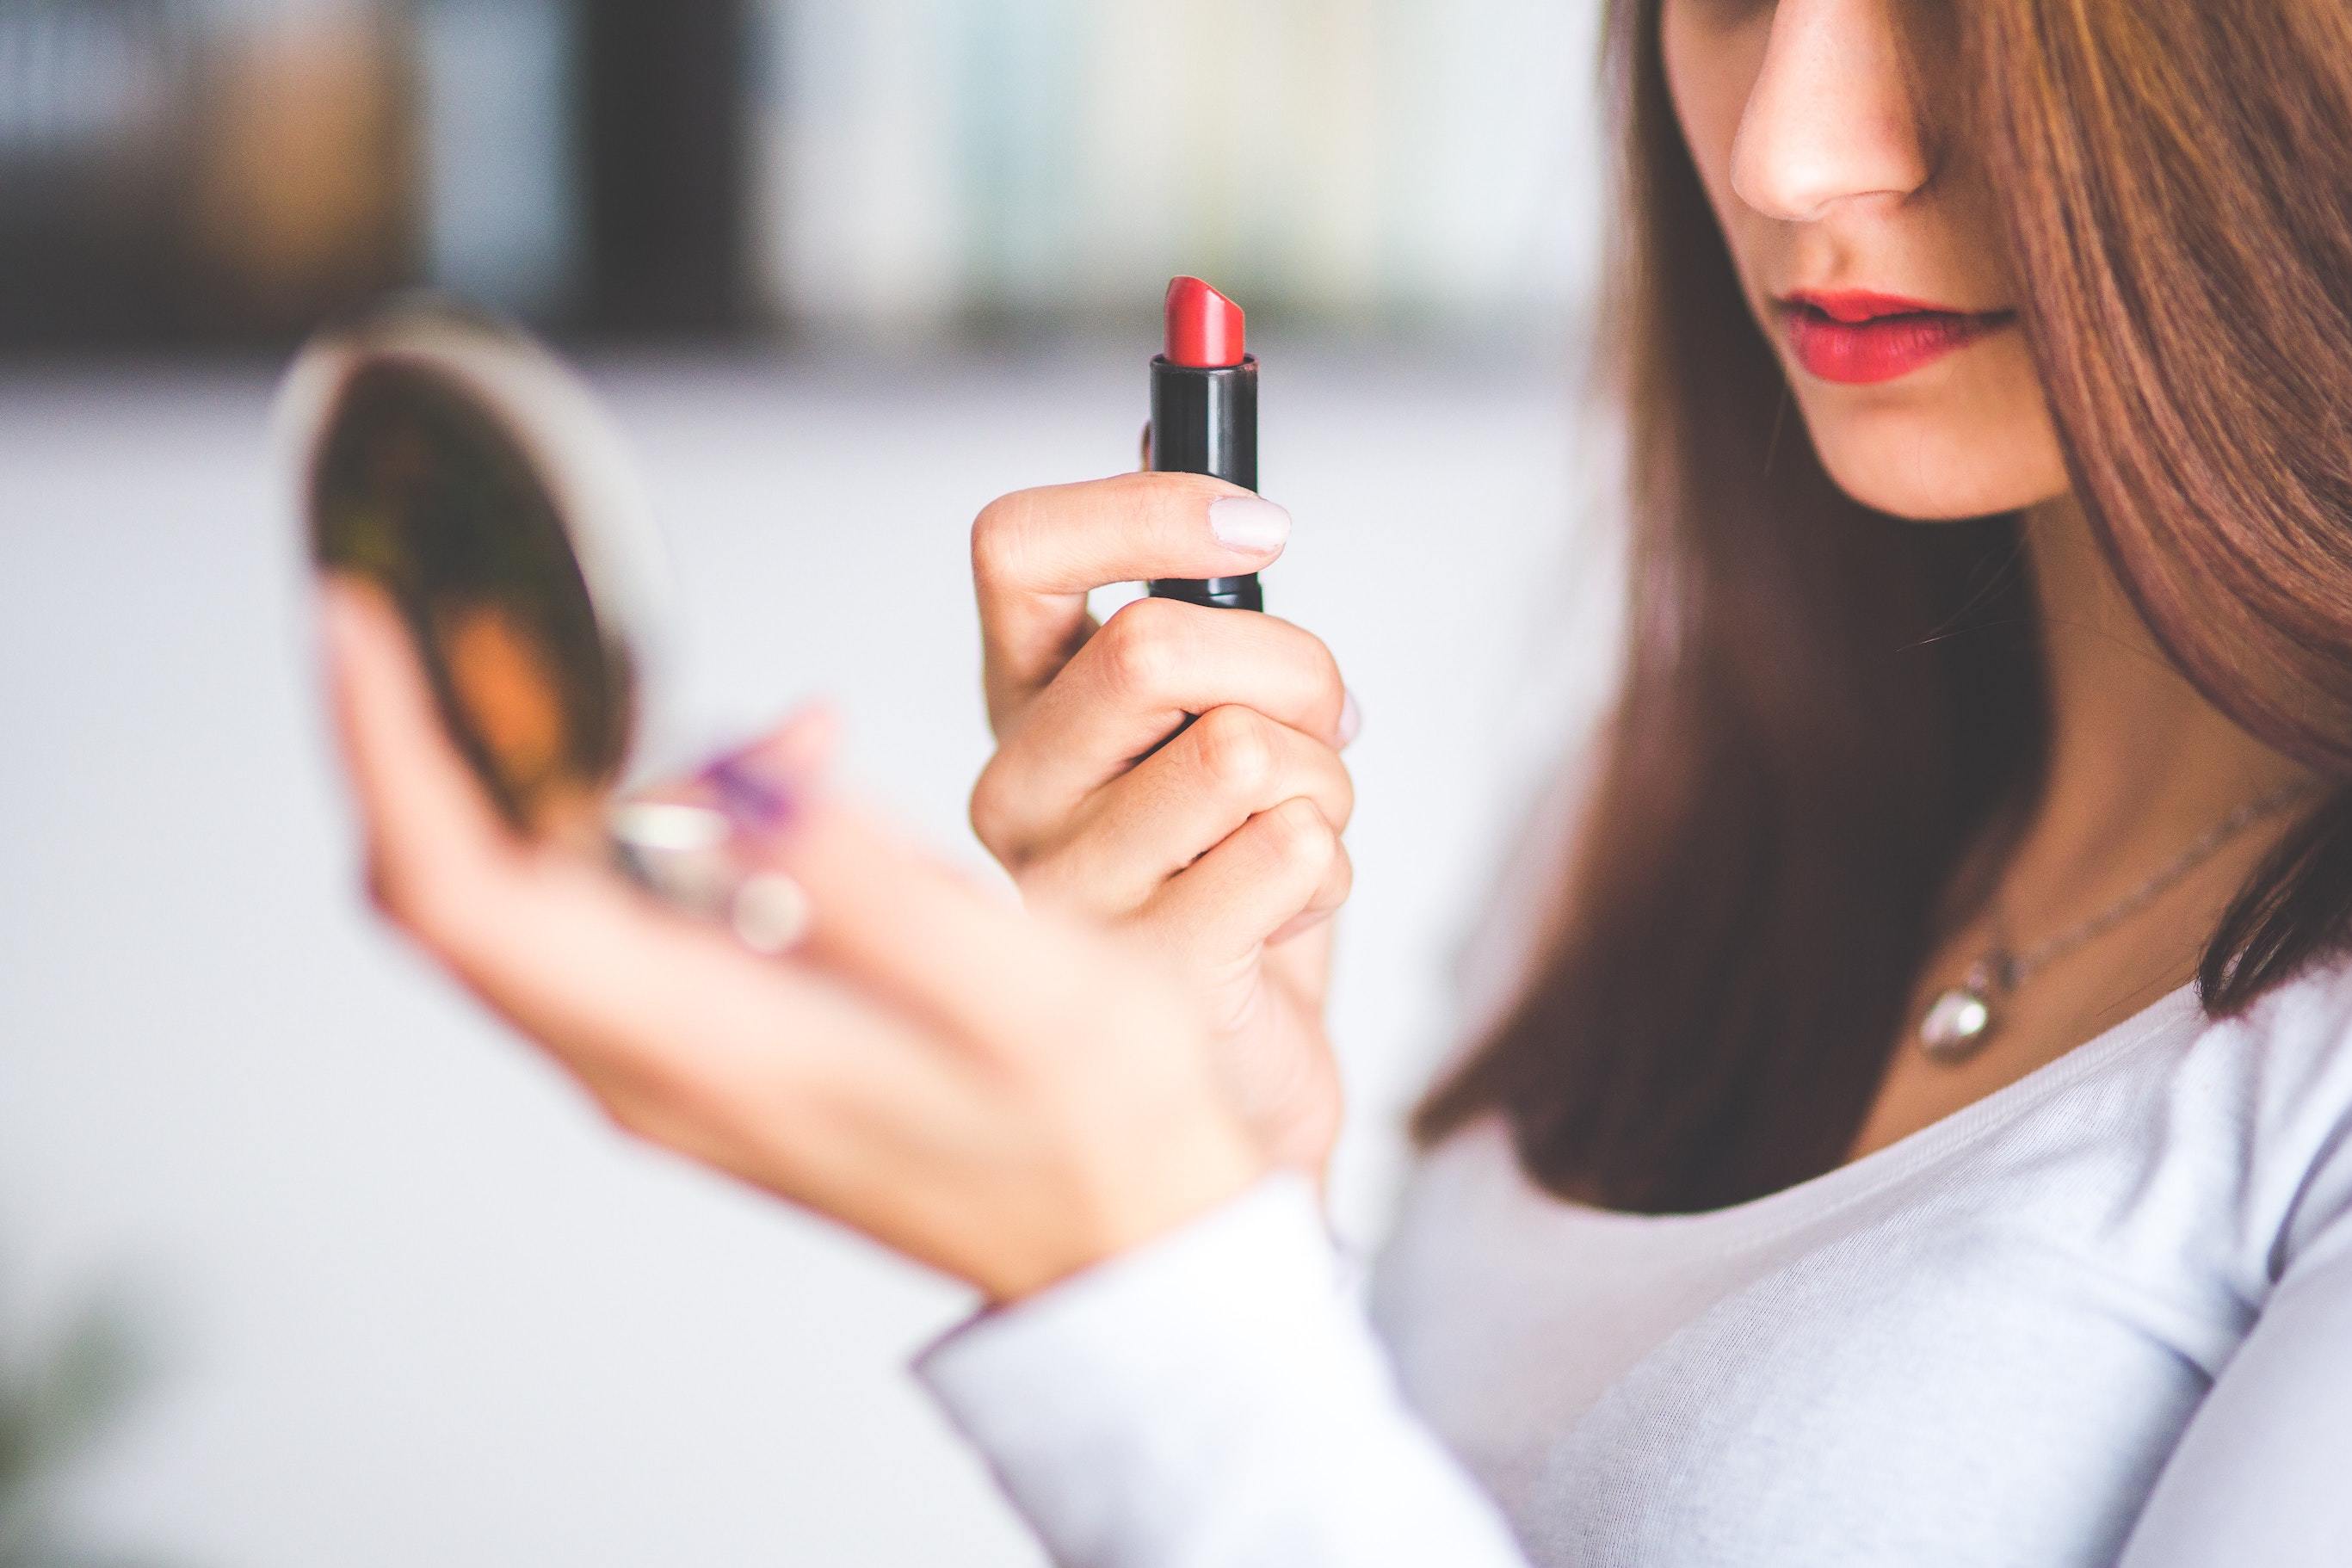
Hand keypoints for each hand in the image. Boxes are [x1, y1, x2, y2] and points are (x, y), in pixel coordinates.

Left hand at [320, 580, 1266, 1302]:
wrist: (1123, 1246)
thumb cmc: (1095, 1132)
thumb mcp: (1025, 994)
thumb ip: (872, 888)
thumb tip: (739, 772)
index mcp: (702, 1047)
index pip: (468, 895)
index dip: (395, 752)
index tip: (361, 624)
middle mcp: (647, 1065)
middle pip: (456, 892)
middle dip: (434, 738)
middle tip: (460, 609)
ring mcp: (667, 1065)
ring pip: (525, 899)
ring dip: (575, 771)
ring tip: (746, 712)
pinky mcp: (704, 1049)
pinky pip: (613, 917)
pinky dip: (656, 816)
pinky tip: (794, 778)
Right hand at [968, 472, 1356, 1176]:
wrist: (1241, 1074)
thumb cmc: (1230, 876)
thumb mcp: (1216, 711)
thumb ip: (1193, 588)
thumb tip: (1180, 405)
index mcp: (1024, 704)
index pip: (1015, 548)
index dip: (1146, 506)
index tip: (1266, 529)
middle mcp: (1014, 790)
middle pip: (1157, 645)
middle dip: (1296, 672)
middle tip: (1320, 728)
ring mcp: (1065, 891)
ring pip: (1247, 752)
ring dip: (1326, 785)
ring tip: (1295, 836)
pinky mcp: (1141, 980)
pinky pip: (1294, 854)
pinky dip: (1331, 872)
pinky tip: (1285, 916)